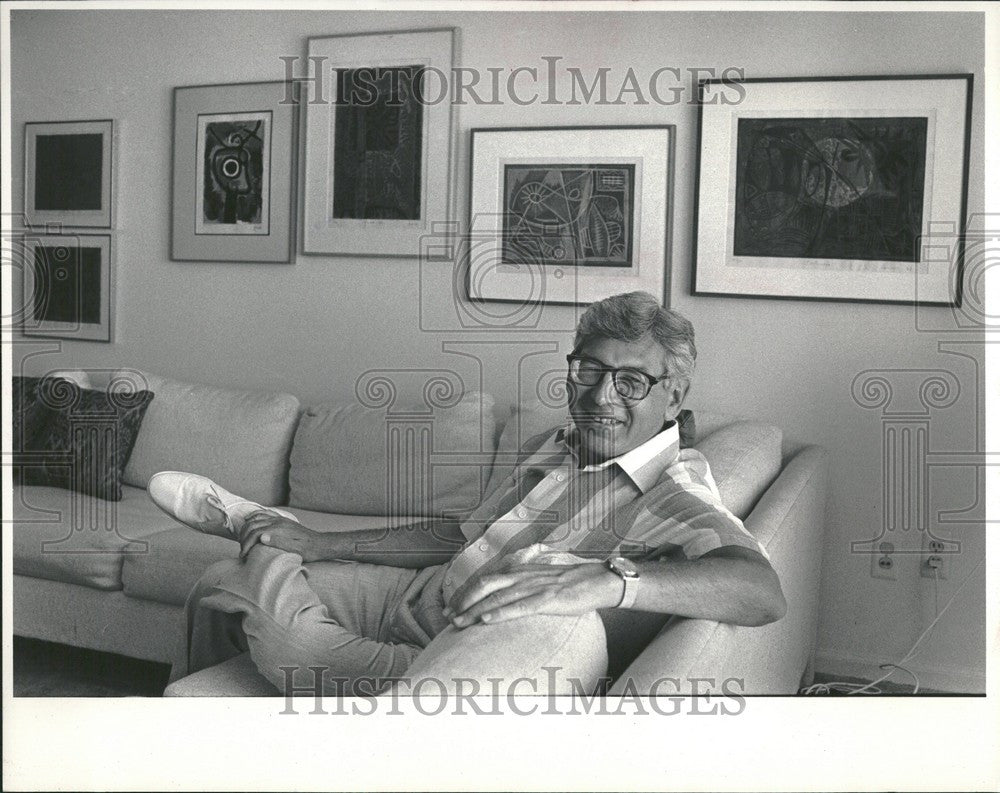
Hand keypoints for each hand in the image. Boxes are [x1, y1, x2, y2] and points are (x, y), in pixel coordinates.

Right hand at [239, 512, 324, 560]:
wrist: (319, 544)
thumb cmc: (307, 550)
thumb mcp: (293, 550)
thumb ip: (277, 543)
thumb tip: (261, 537)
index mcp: (279, 529)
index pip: (255, 533)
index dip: (246, 544)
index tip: (243, 555)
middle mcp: (278, 521)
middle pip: (253, 525)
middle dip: (244, 537)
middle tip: (242, 549)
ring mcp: (280, 519)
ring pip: (257, 518)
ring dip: (247, 527)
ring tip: (243, 539)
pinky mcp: (282, 519)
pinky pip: (265, 513)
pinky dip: (254, 516)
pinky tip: (250, 520)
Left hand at [445, 562, 624, 627]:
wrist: (597, 580)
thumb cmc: (569, 584)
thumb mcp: (539, 579)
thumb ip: (521, 585)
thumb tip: (503, 599)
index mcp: (520, 570)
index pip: (485, 580)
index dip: (465, 594)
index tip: (451, 608)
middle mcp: (523, 575)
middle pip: (485, 585)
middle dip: (464, 602)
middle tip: (449, 618)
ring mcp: (534, 586)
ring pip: (498, 597)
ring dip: (476, 611)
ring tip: (460, 623)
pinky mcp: (548, 599)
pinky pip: (520, 607)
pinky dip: (501, 613)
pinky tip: (487, 621)